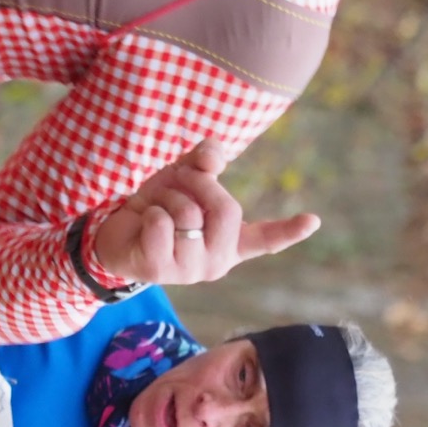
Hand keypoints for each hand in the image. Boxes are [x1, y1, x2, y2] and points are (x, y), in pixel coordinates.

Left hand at [89, 142, 321, 287]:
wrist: (114, 233)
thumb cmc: (159, 207)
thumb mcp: (183, 178)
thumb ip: (203, 163)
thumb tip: (213, 154)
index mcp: (230, 242)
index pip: (265, 239)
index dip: (289, 230)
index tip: (313, 220)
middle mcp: (217, 261)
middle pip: (227, 211)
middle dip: (198, 184)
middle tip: (177, 180)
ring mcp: (190, 271)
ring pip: (189, 215)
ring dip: (166, 197)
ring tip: (156, 206)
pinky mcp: (160, 271)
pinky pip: (161, 223)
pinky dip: (149, 211)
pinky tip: (144, 223)